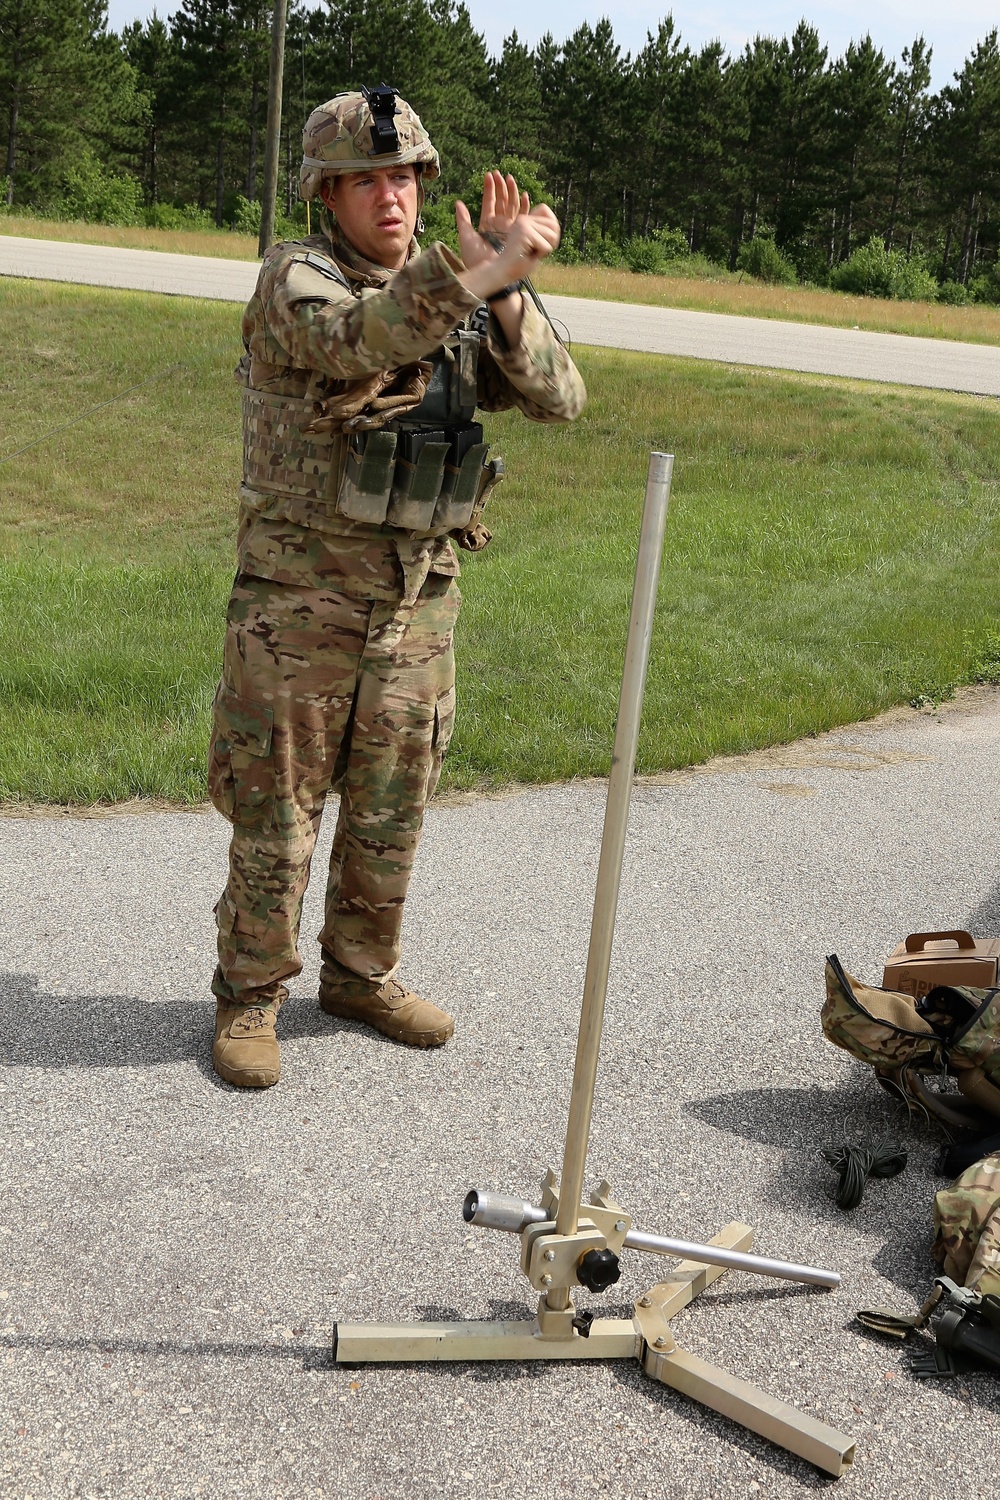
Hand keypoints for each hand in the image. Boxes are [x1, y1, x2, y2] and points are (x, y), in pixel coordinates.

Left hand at [455, 172, 560, 296]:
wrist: (488, 275)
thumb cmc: (476, 260)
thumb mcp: (466, 237)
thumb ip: (463, 219)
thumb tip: (458, 202)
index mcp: (487, 224)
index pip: (489, 202)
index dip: (489, 189)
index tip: (489, 175)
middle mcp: (499, 225)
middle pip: (502, 202)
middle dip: (501, 187)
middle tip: (499, 173)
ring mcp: (509, 229)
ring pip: (512, 206)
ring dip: (512, 192)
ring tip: (510, 178)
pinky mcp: (518, 234)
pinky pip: (523, 218)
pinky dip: (524, 206)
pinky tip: (524, 195)